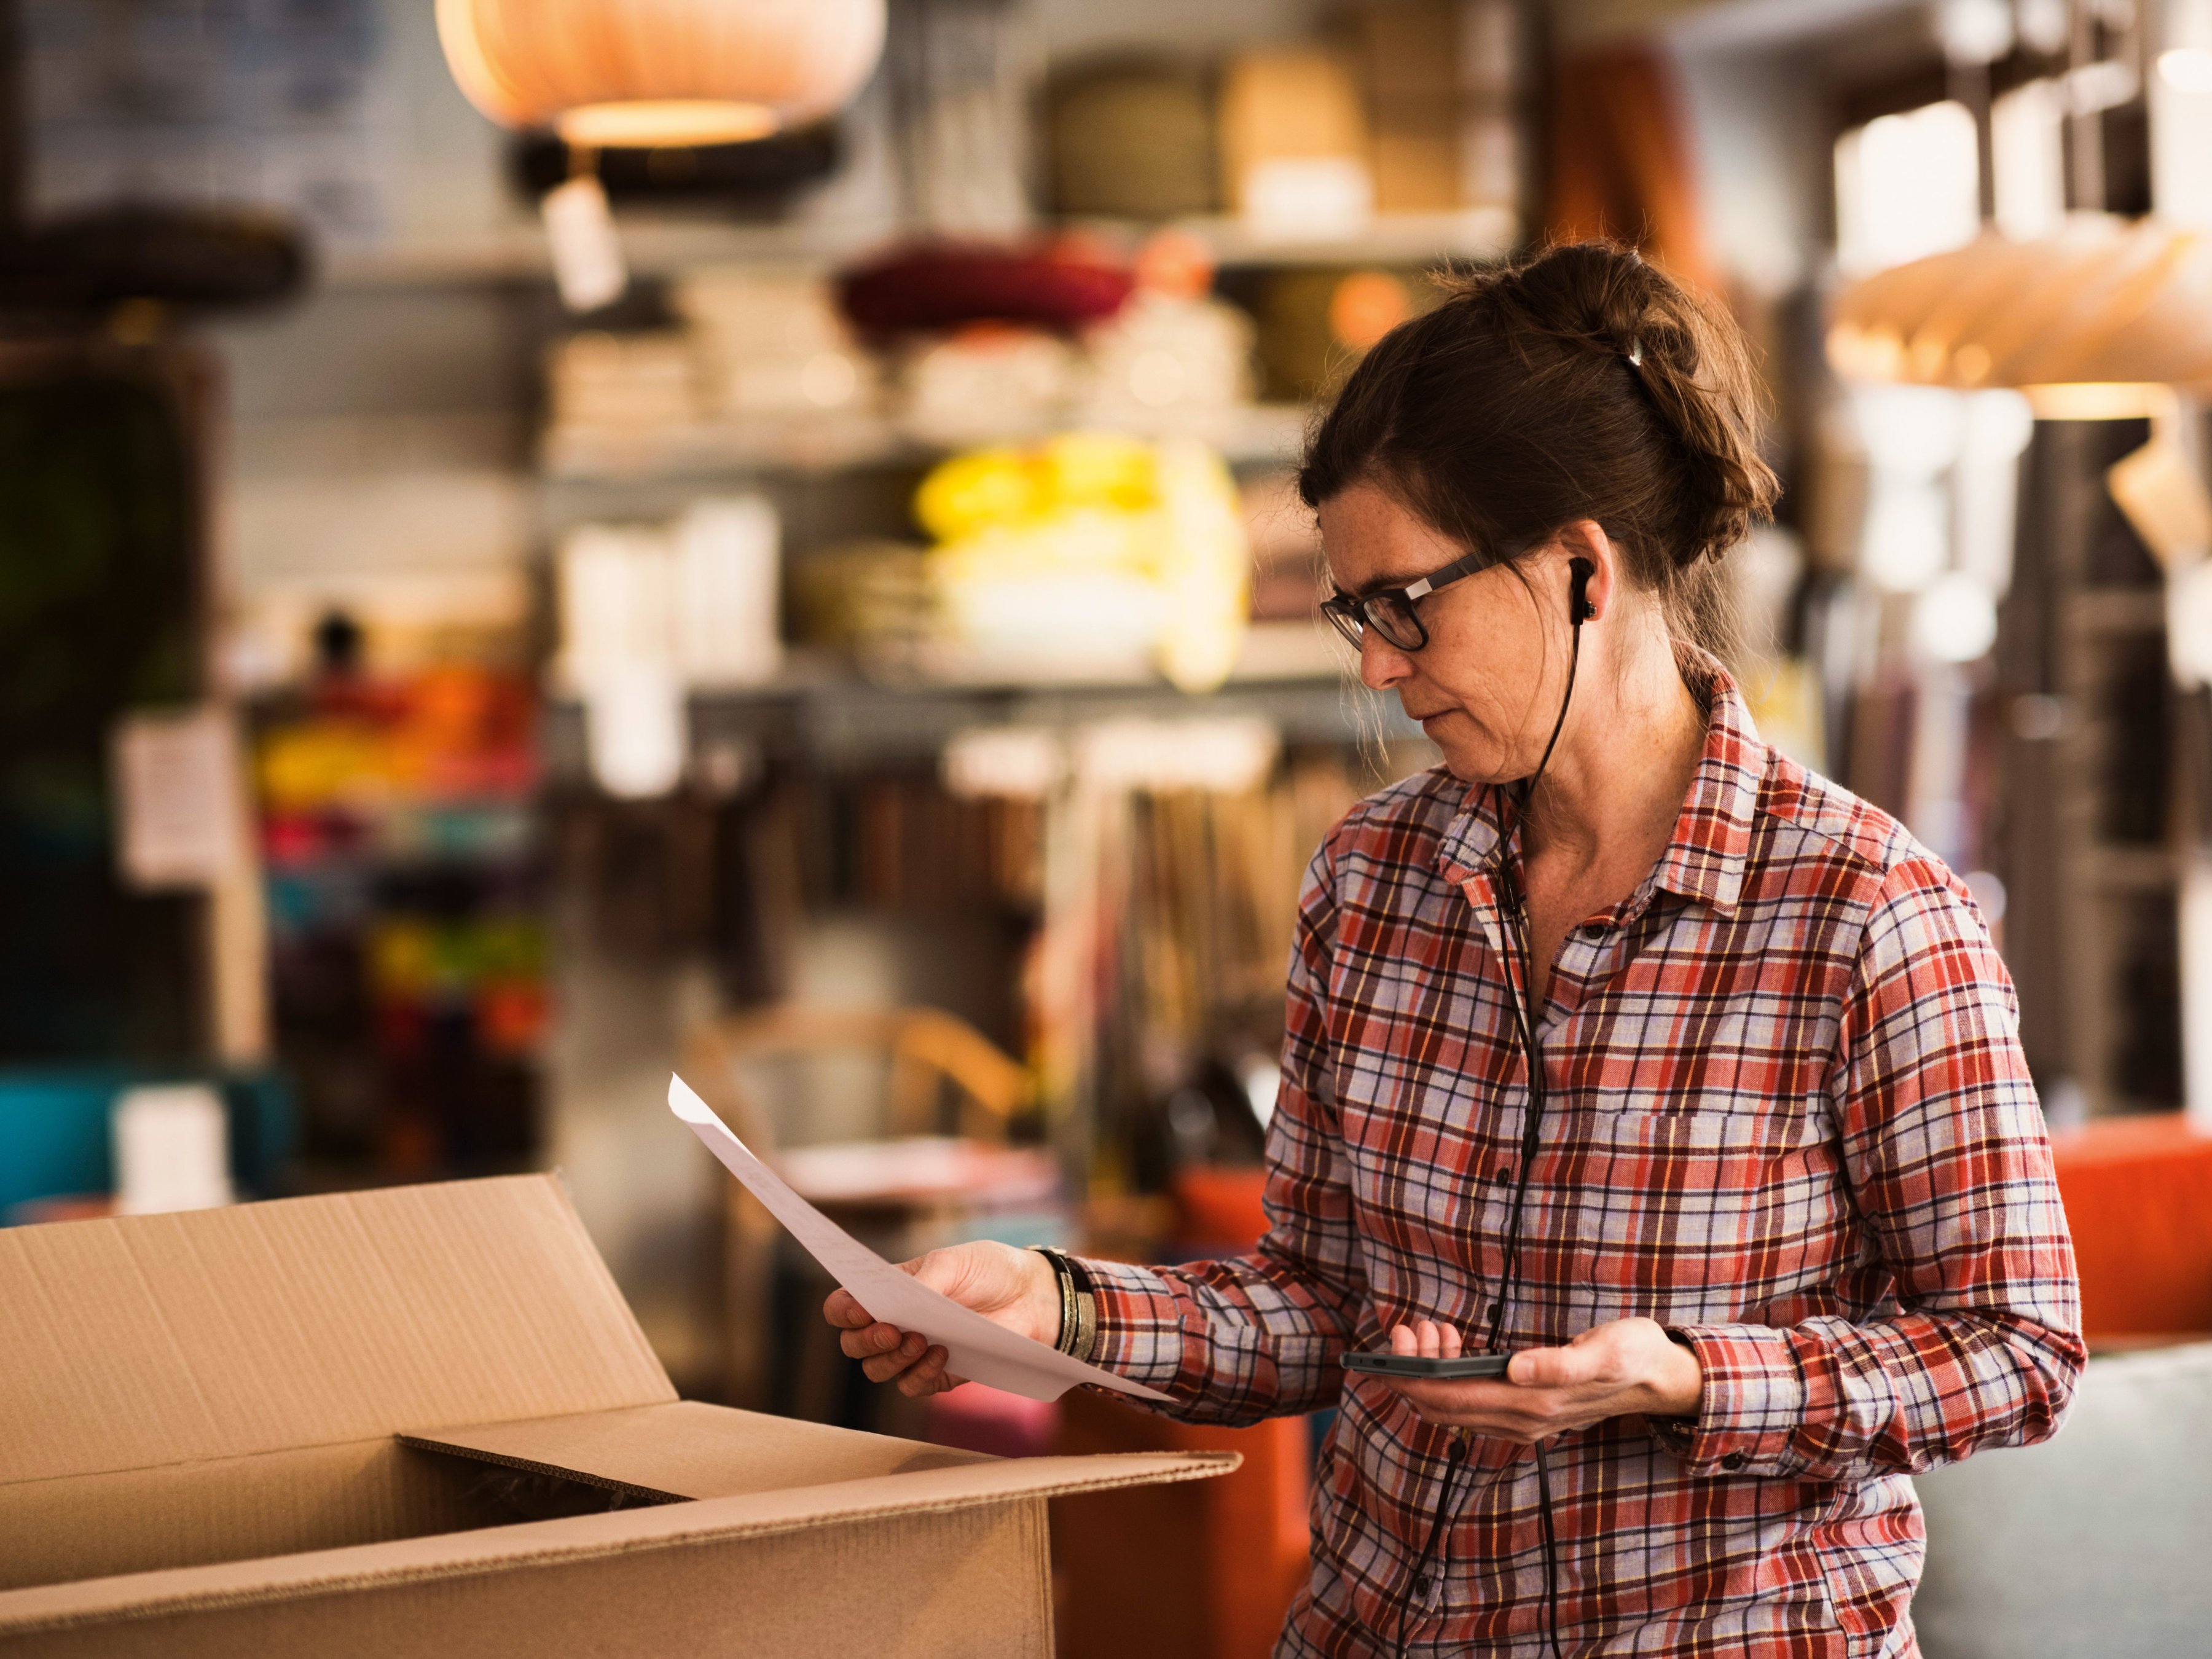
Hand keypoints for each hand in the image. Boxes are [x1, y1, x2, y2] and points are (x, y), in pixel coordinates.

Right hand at [823, 1241, 1059, 1398]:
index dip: (843, 1311)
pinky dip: (919, 1374)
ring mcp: (914, 1351)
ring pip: (877, 1370)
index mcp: (889, 1291)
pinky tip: (942, 1355)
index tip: (861, 1309)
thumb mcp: (953, 1262)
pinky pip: (911, 1386)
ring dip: (891, 1358)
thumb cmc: (989, 1270)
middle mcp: (895, 1323)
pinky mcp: (937, 1374)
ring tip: (921, 1339)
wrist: (1032, 1295)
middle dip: (865, 1340)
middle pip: (853, 1344)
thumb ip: (923, 1281)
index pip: (844, 1306)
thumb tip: (898, 1302)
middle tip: (892, 1330)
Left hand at [1370, 1317, 1701, 1443]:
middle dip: (1411, 1370)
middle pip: (1442, 1407)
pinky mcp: (1523, 1410)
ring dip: (1429, 1370)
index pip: (1451, 1401)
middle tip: (1407, 1327)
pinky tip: (1453, 1343)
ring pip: (1452, 1405)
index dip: (1413, 1376)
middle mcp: (1520, 1421)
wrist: (1660, 1376)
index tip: (1396, 1343)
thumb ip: (1560, 1363)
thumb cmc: (1632, 1355)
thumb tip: (1516, 1369)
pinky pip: (1470, 1399)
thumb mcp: (1603, 1352)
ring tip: (1431, 1328)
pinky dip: (1449, 1373)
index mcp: (1532, 1406)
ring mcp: (1520, 1420)